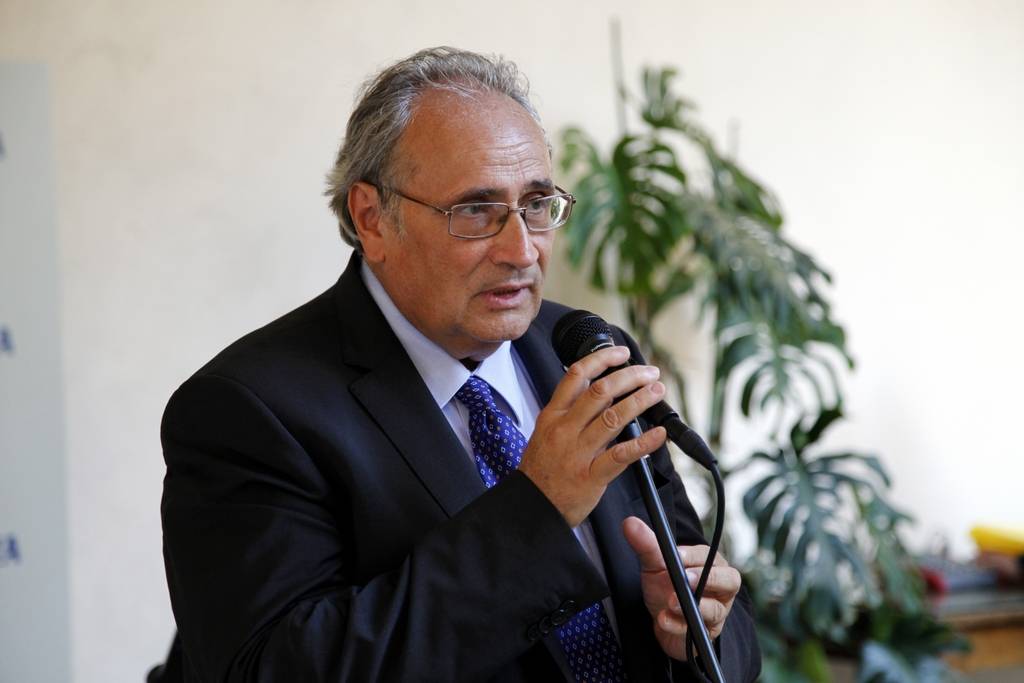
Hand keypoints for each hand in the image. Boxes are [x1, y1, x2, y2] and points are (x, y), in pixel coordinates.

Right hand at [518, 346, 667, 526]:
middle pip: (600, 391)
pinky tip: (659, 434)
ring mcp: (578, 452)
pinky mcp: (591, 476)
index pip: (576, 375)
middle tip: (650, 373)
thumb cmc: (541, 470)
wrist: (531, 506)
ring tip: (657, 392)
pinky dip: (644, 442)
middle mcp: (565, 429)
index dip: (602, 359)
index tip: (622, 353)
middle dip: (630, 376)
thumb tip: (600, 391)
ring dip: (640, 401)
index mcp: (553, 415)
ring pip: (614, 417)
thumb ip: (569, 412)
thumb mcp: (544, 432)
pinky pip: (622, 455)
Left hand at [622, 516, 740, 659]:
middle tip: (686, 579)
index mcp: (710, 564)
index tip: (677, 555)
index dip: (694, 556)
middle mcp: (720, 588)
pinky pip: (698, 631)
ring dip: (693, 606)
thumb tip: (629, 522)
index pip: (709, 556)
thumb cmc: (666, 586)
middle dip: (709, 579)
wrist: (661, 620)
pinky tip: (663, 619)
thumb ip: (647, 545)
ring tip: (671, 602)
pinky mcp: (706, 634)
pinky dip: (679, 625)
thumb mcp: (655, 566)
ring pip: (715, 609)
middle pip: (730, 581)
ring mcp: (716, 612)